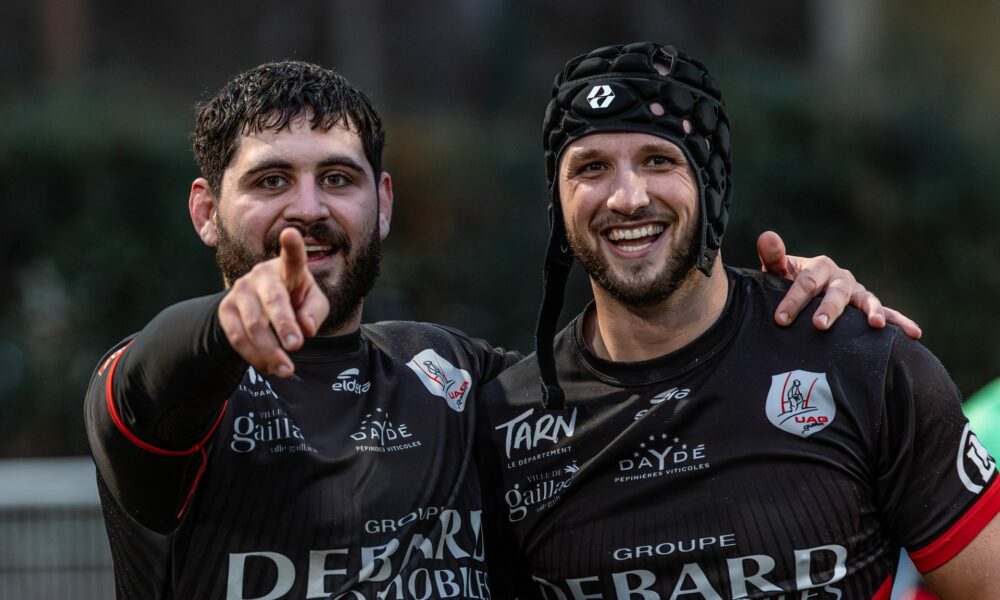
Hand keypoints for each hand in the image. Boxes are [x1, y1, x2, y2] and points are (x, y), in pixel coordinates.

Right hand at [217, 228, 329, 376]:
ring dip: (270, 350)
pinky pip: (238, 338)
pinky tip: (271, 367)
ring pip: (253, 325)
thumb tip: (306, 328)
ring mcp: (240, 291)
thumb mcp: (314, 305)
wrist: (264, 309)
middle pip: (273, 300)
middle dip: (284, 324)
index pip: (292, 257)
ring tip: (287, 370)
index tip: (290, 233)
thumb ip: (315, 313)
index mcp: (288, 269)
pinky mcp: (226, 310)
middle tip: (297, 346)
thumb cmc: (297, 302)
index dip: (292, 245)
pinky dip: (256, 357)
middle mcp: (261, 275)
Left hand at [757, 231, 921, 338]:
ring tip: (875, 324)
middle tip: (819, 324)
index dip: (794, 300)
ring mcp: (857, 293)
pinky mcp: (867, 308)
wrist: (801, 296)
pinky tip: (915, 333)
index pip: (807, 282)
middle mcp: (841, 278)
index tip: (781, 319)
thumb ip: (774, 257)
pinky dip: (900, 322)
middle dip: (829, 308)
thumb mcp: (778, 272)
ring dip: (872, 311)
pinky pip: (887, 314)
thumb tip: (767, 236)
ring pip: (866, 300)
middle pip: (837, 292)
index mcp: (819, 267)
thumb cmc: (787, 284)